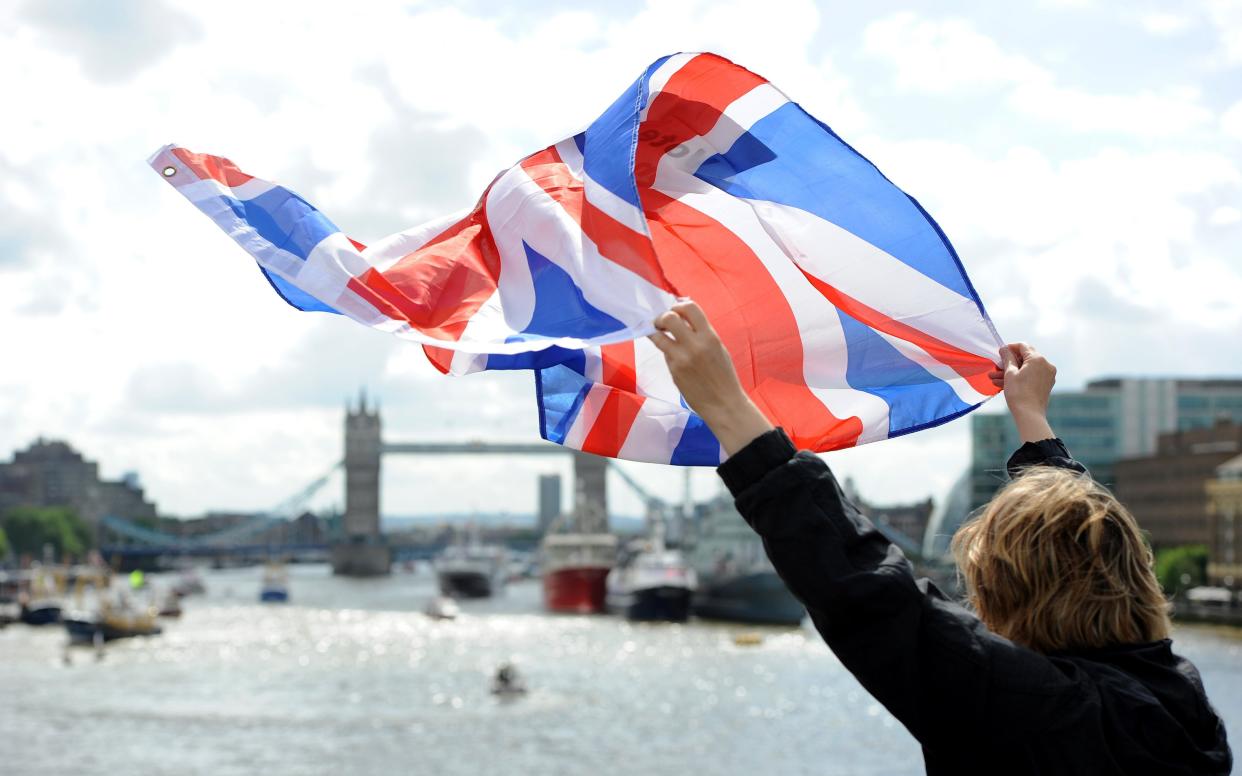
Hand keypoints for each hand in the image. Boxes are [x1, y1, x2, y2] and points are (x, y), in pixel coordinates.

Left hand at [649, 301, 773, 455]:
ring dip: (655, 331)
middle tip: (661, 323)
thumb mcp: (718, 348)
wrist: (724, 403)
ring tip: (659, 334)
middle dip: (662, 317)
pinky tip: (672, 355)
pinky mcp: (674, 370)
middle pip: (669, 318)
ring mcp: (682, 358)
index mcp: (710, 336)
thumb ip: (701, 333)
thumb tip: (683, 319)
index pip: (690, 308)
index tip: (675, 310)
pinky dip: (665, 350)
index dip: (678, 305)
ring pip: (658, 335)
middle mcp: (695, 345)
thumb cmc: (723, 375)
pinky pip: (664, 353)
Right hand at [988, 342, 1056, 442]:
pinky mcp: (1046, 384)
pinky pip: (1031, 376)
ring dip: (1011, 372)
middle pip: (1024, 358)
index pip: (1023, 346)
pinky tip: (1004, 384)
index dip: (1010, 348)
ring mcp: (1047, 375)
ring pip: (1026, 369)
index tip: (999, 353)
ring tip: (994, 378)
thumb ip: (1007, 358)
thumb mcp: (1010, 373)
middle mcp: (1046, 365)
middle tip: (995, 368)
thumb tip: (1004, 348)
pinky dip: (1019, 378)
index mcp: (1038, 359)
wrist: (1029, 414)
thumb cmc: (1018, 393)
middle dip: (1008, 363)